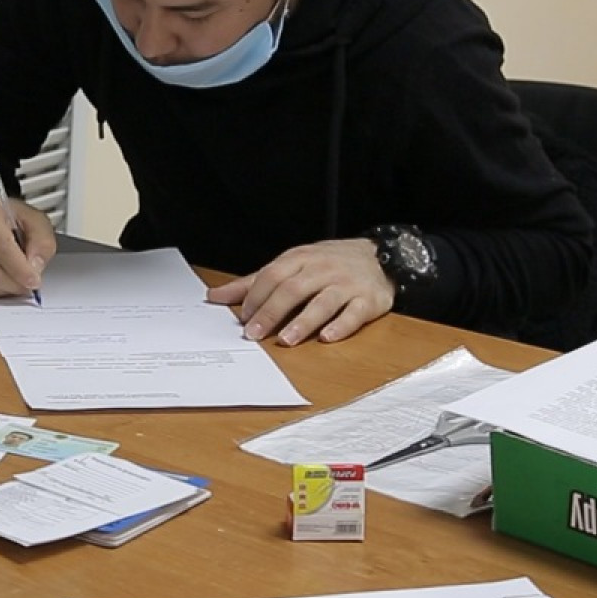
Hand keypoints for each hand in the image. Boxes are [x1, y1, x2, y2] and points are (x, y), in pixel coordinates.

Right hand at [0, 196, 57, 298]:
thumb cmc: (9, 219)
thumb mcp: (34, 220)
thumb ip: (42, 240)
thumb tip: (35, 266)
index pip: (0, 245)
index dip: (19, 268)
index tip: (34, 280)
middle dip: (14, 283)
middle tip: (29, 284)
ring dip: (4, 289)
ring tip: (17, 280)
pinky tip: (2, 280)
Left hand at [205, 239, 393, 346]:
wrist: (382, 257)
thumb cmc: (329, 263)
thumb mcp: (292, 265)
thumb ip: (254, 282)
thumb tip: (215, 296)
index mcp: (301, 259)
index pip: (272, 276)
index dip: (255, 297)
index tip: (242, 318)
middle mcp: (322, 269)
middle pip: (293, 289)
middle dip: (271, 312)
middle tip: (255, 333)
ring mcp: (346, 284)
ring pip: (323, 302)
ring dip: (303, 322)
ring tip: (286, 340)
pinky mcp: (368, 300)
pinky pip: (354, 313)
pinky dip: (340, 326)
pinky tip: (326, 337)